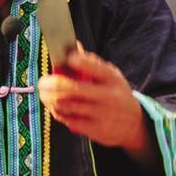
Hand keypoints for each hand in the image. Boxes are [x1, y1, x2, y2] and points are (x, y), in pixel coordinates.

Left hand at [37, 45, 156, 166]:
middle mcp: (108, 96)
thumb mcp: (111, 76)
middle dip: (51, 84)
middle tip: (42, 82)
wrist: (134, 124)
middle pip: (72, 88)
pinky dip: (58, 112)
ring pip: (67, 105)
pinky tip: (55, 108)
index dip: (77, 61)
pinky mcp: (96, 130)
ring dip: (50, 99)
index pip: (93, 67)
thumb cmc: (115, 93)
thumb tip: (73, 46)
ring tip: (44, 95)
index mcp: (112, 79)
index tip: (67, 58)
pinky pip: (69, 120)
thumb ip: (92, 63)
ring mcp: (102, 114)